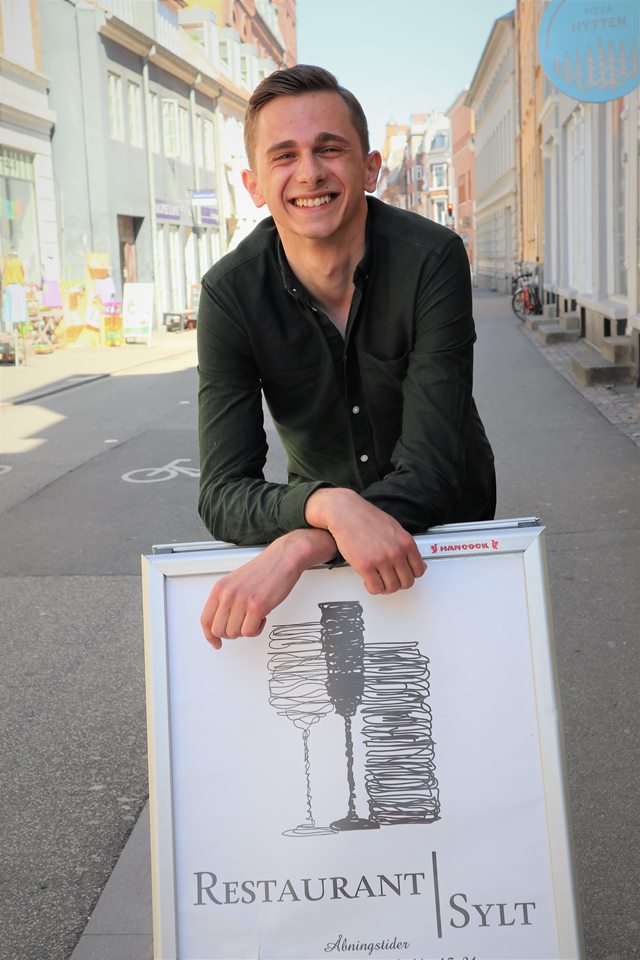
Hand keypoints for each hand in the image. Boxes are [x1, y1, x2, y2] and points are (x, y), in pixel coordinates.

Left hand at [200, 528, 336, 649]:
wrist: (283, 559)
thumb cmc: (264, 570)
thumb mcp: (236, 582)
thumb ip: (226, 600)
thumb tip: (222, 622)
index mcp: (220, 588)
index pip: (205, 619)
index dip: (210, 635)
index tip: (215, 642)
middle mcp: (227, 594)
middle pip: (218, 630)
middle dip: (231, 634)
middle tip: (243, 627)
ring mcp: (241, 600)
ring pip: (234, 633)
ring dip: (246, 630)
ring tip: (255, 617)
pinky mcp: (257, 606)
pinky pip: (249, 632)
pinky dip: (257, 630)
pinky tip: (262, 617)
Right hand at [304, 488, 425, 594]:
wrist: (346, 513)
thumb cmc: (366, 518)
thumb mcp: (394, 528)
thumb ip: (404, 544)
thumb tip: (412, 559)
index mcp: (406, 542)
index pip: (419, 570)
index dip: (411, 575)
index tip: (405, 574)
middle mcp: (396, 552)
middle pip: (407, 582)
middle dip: (399, 583)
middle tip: (391, 579)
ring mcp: (381, 560)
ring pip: (392, 587)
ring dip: (385, 587)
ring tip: (379, 580)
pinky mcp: (365, 566)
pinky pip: (375, 587)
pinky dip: (373, 588)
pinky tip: (369, 580)